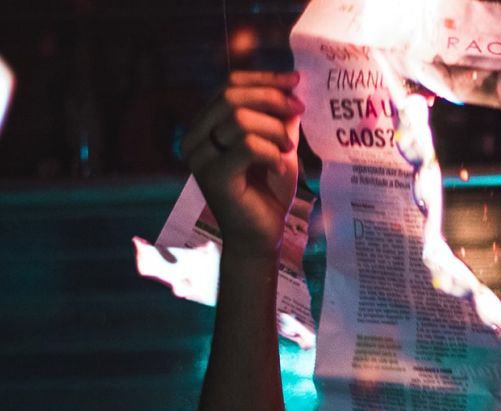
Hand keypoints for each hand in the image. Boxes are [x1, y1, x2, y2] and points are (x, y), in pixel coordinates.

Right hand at [181, 71, 304, 257]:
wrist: (262, 235)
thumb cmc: (269, 191)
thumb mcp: (279, 144)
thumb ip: (280, 117)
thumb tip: (292, 86)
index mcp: (206, 126)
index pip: (230, 85)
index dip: (264, 79)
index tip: (296, 82)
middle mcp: (195, 138)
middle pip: (231, 96)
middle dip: (271, 99)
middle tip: (299, 112)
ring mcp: (199, 158)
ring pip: (240, 121)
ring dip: (275, 131)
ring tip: (288, 151)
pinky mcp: (213, 177)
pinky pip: (247, 147)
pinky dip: (272, 153)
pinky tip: (279, 167)